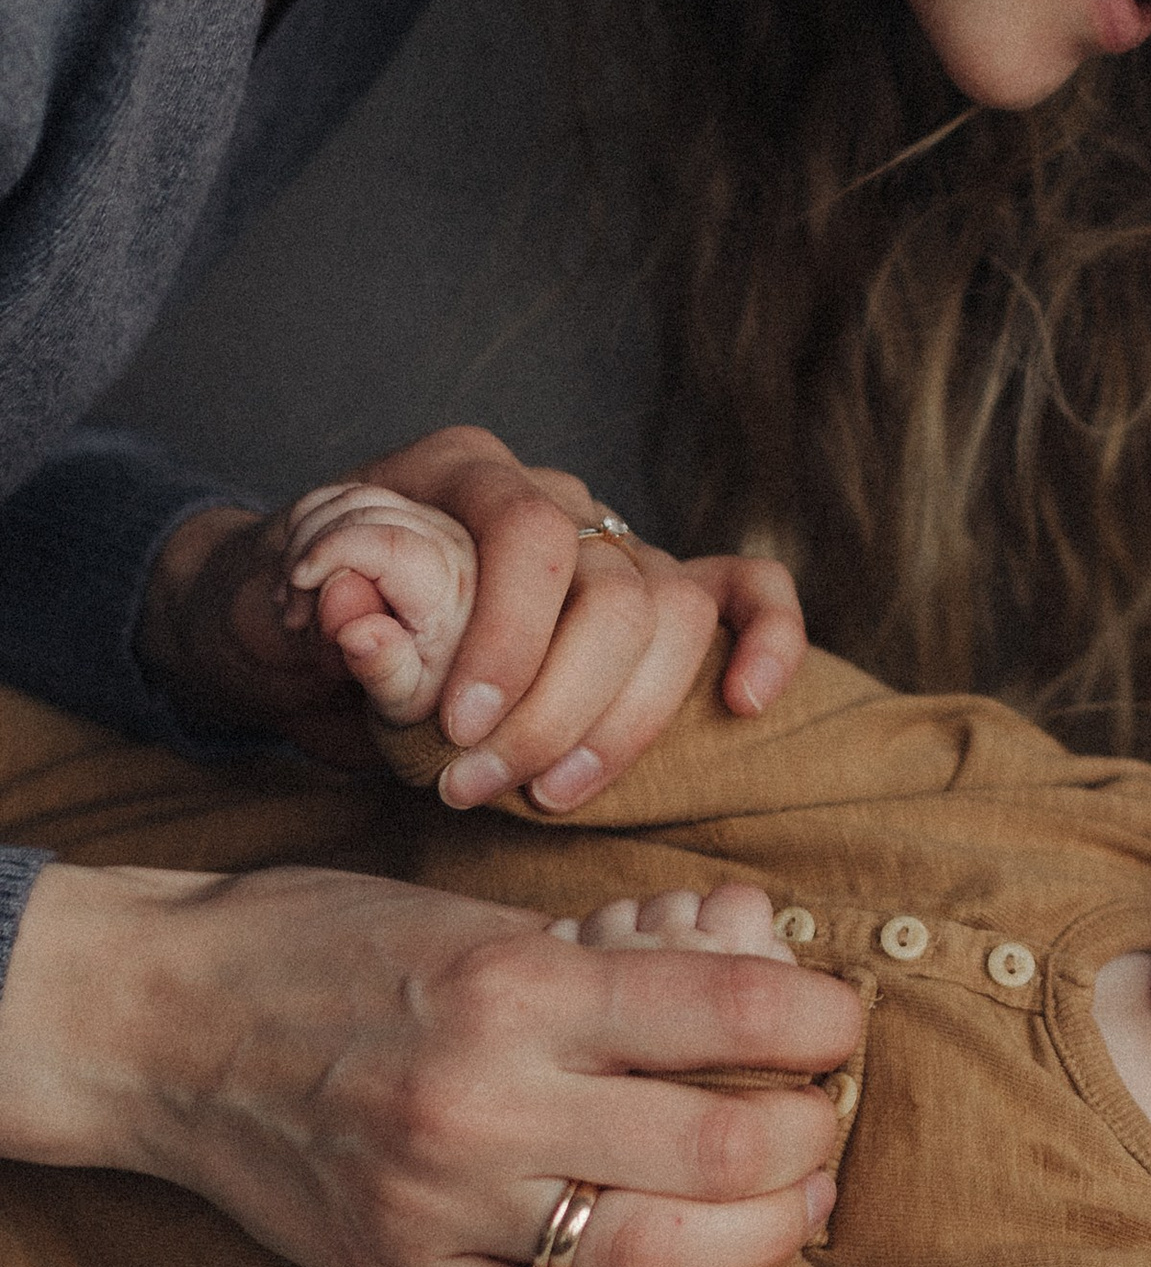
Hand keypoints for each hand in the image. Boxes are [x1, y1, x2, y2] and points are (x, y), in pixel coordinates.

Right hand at [0, 857, 860, 1266]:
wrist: (162, 1027)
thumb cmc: (327, 944)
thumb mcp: (477, 913)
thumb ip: (612, 952)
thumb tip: (755, 957)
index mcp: (516, 987)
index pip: (726, 1013)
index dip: (819, 1022)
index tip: (843, 1022)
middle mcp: (487, 1103)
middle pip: (718, 1146)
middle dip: (809, 1137)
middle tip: (828, 1122)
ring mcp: (444, 1207)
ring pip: (658, 1253)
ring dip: (763, 1237)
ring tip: (799, 1206)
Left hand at [140, 425, 805, 810]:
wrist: (292, 626)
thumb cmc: (284, 612)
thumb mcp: (267, 603)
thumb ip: (313, 603)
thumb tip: (360, 620)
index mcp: (465, 471)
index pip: (530, 528)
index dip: (510, 633)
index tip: (457, 727)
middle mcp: (555, 495)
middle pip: (615, 587)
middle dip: (556, 707)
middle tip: (474, 787)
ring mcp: (611, 543)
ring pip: (678, 610)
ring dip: (622, 720)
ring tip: (546, 795)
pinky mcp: (647, 598)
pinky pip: (743, 591)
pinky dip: (768, 639)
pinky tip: (744, 703)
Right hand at [276, 478, 476, 726]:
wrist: (440, 679)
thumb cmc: (418, 690)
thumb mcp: (402, 700)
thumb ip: (383, 667)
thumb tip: (357, 633)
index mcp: (454, 589)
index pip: (393, 543)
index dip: (334, 551)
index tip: (297, 584)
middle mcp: (455, 542)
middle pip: (366, 515)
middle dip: (313, 554)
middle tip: (294, 616)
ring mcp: (435, 520)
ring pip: (354, 500)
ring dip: (307, 540)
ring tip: (297, 603)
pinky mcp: (413, 511)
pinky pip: (350, 496)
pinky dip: (312, 524)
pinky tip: (303, 574)